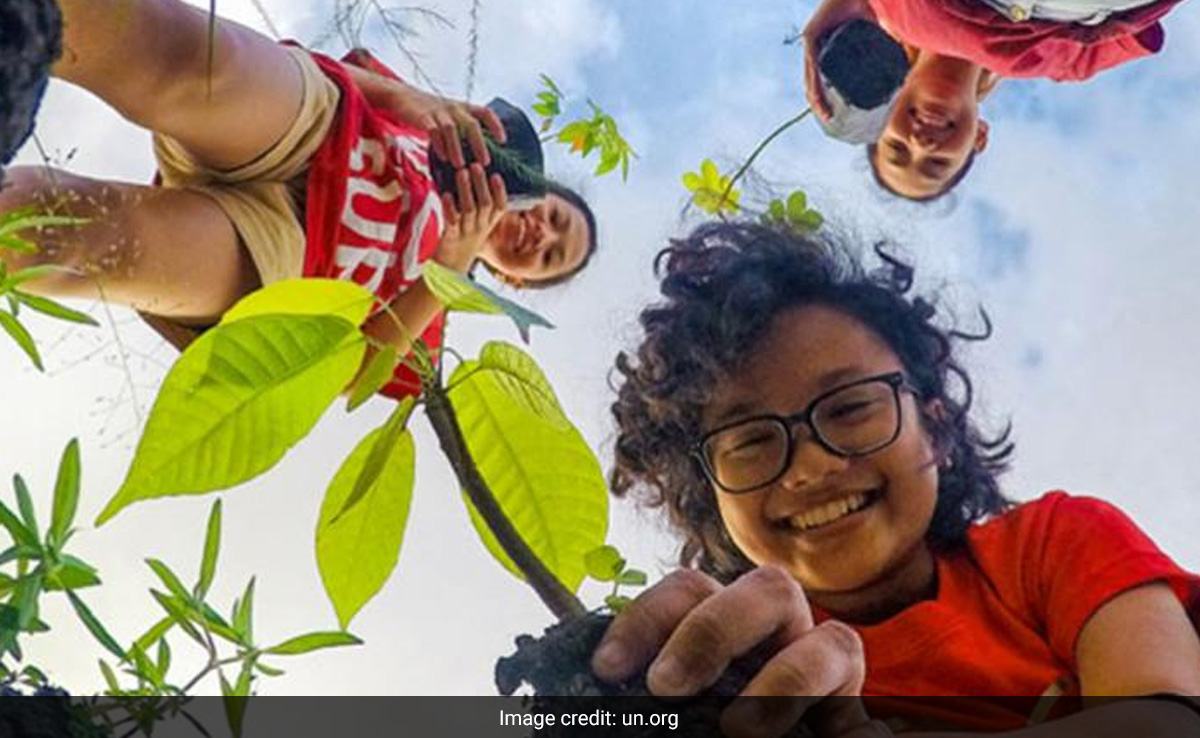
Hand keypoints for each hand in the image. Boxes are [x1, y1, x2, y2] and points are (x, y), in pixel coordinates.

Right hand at [343, 61, 507, 167]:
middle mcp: (454, 108)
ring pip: (452, 130)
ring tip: (461, 166)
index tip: (503, 140)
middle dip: (479, 144)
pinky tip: (442, 157)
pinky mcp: (424, 117)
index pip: (485, 112)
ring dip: (458, 149)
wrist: (402, 97)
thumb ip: (461, 126)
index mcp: (462, 107)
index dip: (496, 125)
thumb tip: (477, 147)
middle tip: (485, 162)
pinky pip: (433, 131)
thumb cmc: (428, 110)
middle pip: (472, 124)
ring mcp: (439, 112)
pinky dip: (438, 145)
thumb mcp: (448, 113)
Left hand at [435, 163, 506, 272]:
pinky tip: (446, 194)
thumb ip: (478, 206)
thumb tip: (474, 178)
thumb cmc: (463, 240)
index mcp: (488, 224)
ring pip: (469, 210)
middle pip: (485, 204)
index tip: (495, 175)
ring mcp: (465, 233)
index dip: (500, 191)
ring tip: (461, 172)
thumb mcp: (477, 226)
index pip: (500, 207)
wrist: (449, 269)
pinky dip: (449, 207)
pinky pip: (451, 222)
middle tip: (475, 166)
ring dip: (466, 190)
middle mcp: (479, 227)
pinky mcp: (450, 237)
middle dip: (481, 184)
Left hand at [591, 567, 872, 737]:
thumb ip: (644, 700)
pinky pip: (858, 698)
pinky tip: (815, 734)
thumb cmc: (693, 721)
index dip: (648, 618)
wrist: (736, 736)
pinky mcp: (851, 706)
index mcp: (723, 619)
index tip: (607, 668)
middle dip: (714, 631)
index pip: (690, 589)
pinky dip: (837, 715)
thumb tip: (608, 684)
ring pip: (831, 637)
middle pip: (769, 589)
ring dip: (786, 680)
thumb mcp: (665, 708)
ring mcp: (822, 663)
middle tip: (665, 687)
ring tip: (738, 727)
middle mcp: (778, 630)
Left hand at [801, 0, 877, 121]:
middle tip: (829, 119)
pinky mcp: (811, 35)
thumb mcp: (876, 33)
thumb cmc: (867, 5)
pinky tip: (815, 96)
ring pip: (810, 75)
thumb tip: (904, 69)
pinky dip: (814, 80)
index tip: (832, 113)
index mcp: (825, 48)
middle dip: (818, 102)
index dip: (823, 96)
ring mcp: (811, 40)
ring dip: (815, 97)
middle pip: (813, 79)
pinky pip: (811, 63)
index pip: (820, 77)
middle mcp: (815, 46)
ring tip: (824, 114)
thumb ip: (887, 47)